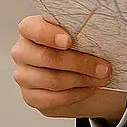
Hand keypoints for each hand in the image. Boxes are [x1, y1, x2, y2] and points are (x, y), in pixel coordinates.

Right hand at [10, 15, 125, 121]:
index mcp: (31, 29)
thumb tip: (100, 33)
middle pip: (47, 57)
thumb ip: (83, 30)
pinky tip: (89, 89)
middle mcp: (22, 52)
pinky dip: (76, 94)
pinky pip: (53, 98)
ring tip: (101, 78)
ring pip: (53, 80)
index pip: (31, 28)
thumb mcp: (81, 34)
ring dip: (82, 80)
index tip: (69, 41)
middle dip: (80, 63)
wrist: (79, 74)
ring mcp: (24, 75)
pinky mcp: (30, 96)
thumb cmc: (79, 48)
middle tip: (104, 67)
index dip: (49, 34)